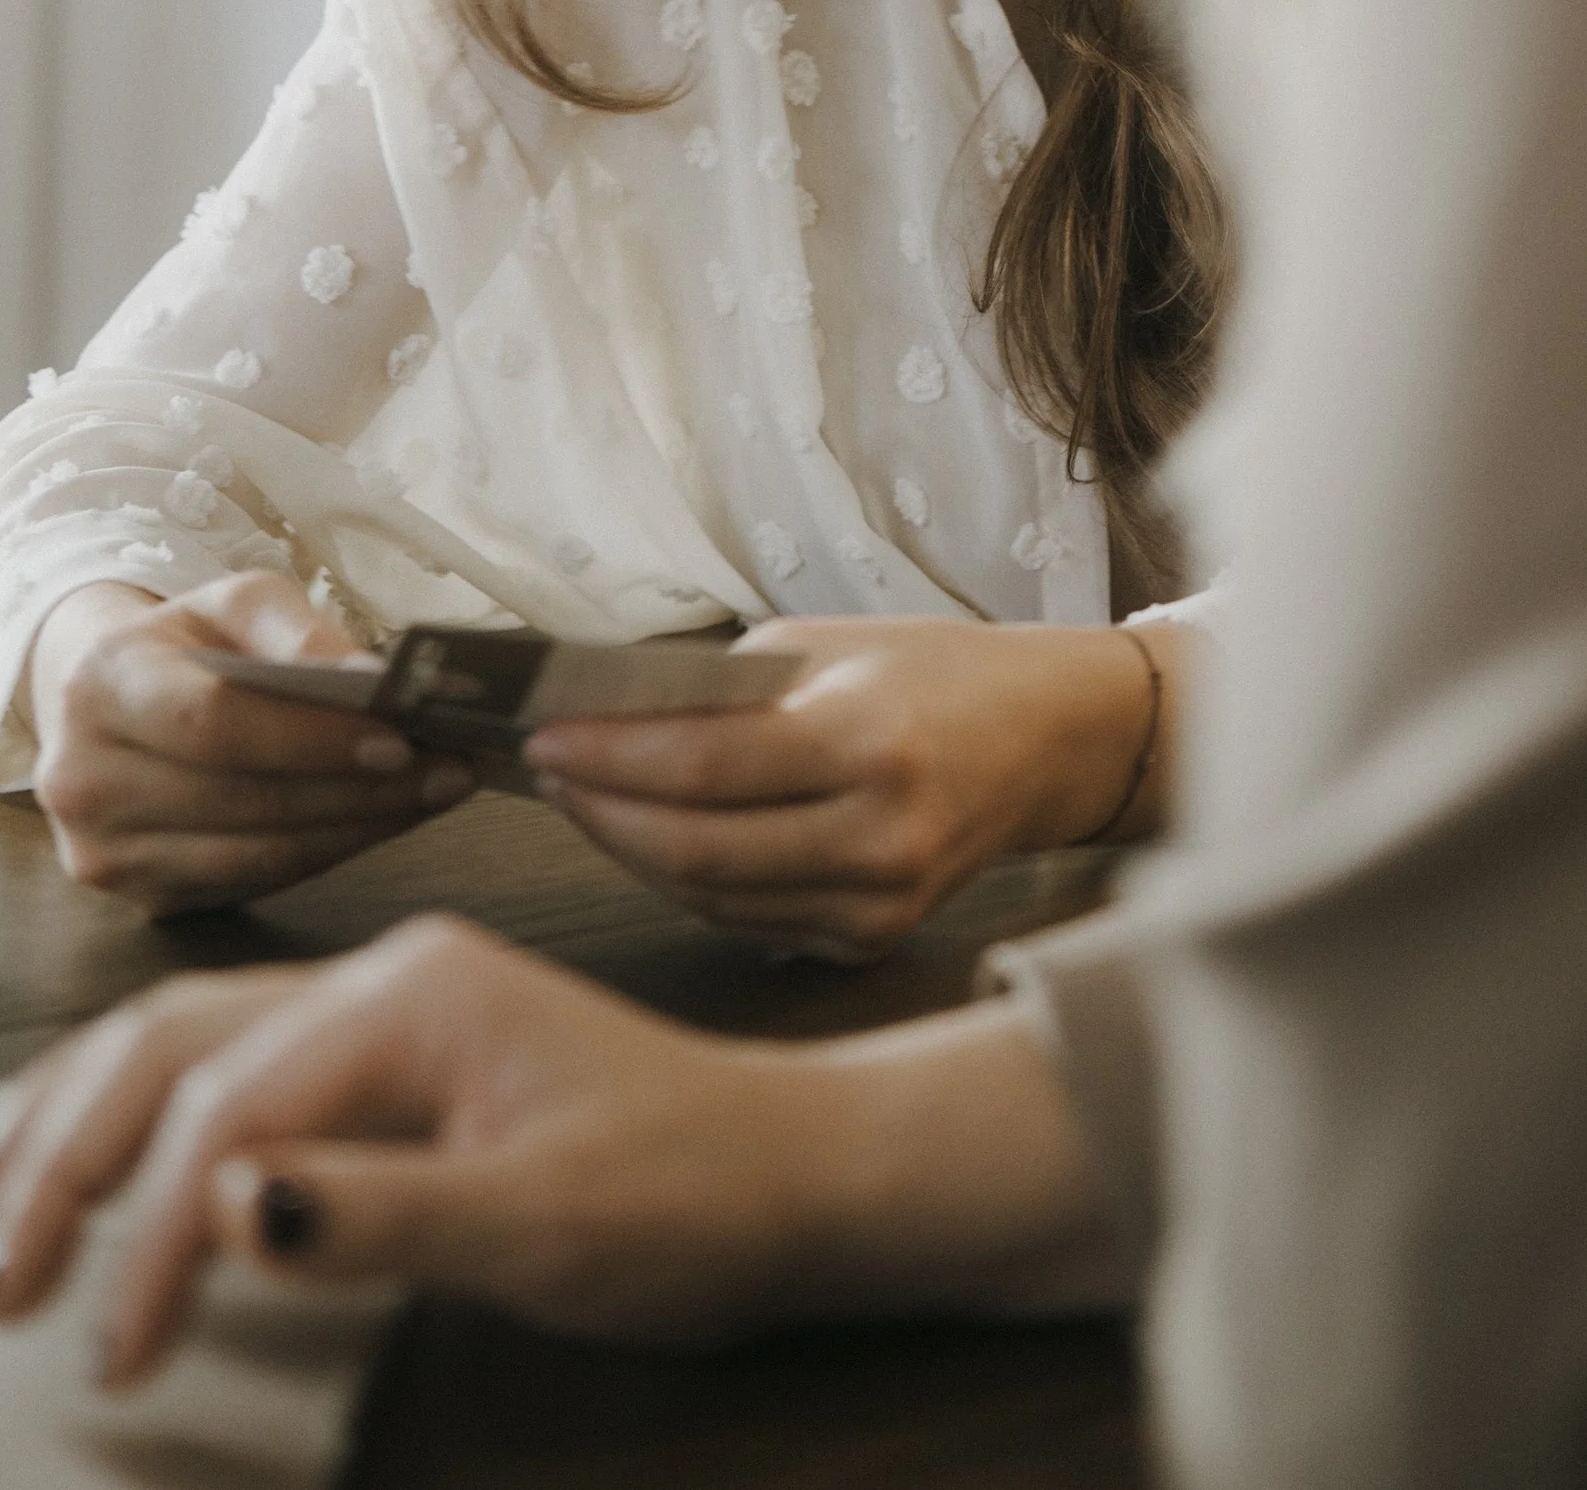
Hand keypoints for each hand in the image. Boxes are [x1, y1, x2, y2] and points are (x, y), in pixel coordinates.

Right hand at [0, 915, 1114, 1382]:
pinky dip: (146, 1114)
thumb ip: (381, 1212)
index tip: (116, 1346)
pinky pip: (235, 1063)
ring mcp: (387, 1008)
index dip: (150, 1230)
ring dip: (85, 1118)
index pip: (231, 1105)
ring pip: (189, 1036)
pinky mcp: (393, 1057)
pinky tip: (106, 1161)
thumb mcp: (544, 1221)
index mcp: (414, 992)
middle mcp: (387, 976)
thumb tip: (223, 1206)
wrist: (794, 1174)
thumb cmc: (691, 1195)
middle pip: (176, 1037)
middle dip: (71, 1149)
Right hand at [26, 576, 474, 911]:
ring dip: (357, 828)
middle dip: (356, 788)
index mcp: (100, 687)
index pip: (213, 722)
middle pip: (240, 799)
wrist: (108, 702)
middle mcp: (84, 781)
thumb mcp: (234, 604)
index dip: (310, 737)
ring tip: (436, 791)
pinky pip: (252, 883)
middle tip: (448, 768)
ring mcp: (105, 853)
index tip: (401, 734)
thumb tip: (371, 679)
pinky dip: (327, 853)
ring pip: (253, 856)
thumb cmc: (186, 645)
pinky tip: (383, 820)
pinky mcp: (142, 898)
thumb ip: (297, 632)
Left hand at [527, 614, 1176, 952]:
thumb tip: (601, 718)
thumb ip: (721, 690)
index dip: (606, 759)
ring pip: (709, 895)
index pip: (702, 769)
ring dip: (630, 849)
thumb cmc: (930, 673)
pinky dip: (689, 880)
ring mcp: (878, 904)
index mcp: (869, 743)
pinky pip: (748, 918)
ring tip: (584, 797)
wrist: (1045, 741)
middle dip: (599, 811)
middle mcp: (879, 837)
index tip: (541, 736)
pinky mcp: (870, 939)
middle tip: (546, 770)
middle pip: (693, 849)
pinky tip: (652, 837)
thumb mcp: (826, 646)